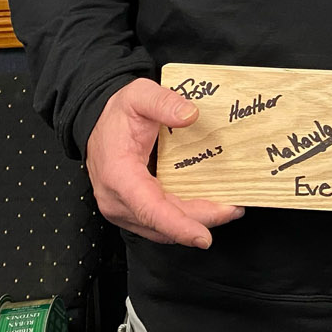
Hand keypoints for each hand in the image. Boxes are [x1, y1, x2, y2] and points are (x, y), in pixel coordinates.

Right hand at [85, 77, 243, 246]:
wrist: (97, 123)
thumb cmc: (117, 113)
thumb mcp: (139, 95)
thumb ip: (164, 102)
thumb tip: (190, 115)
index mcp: (118, 176)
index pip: (150, 209)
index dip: (178, 225)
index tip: (202, 236)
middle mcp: (117, 200)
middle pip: (163, 223)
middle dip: (201, 221)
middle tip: (234, 210)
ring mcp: (123, 209)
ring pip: (162, 227)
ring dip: (195, 222)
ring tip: (228, 210)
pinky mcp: (131, 210)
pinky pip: (159, 221)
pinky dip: (183, 219)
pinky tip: (207, 209)